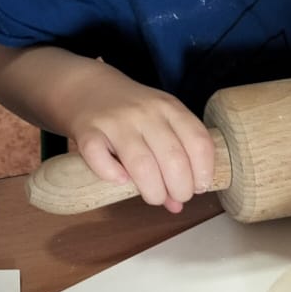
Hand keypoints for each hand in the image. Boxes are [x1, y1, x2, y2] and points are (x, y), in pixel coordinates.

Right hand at [66, 68, 215, 210]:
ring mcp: (115, 121)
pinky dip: (112, 175)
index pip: (198, 141)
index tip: (199, 188)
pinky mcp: (88, 130)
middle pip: (172, 158)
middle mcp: (145, 112)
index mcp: (169, 107)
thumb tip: (177, 204)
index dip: (203, 171)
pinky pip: (100, 158)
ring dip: (153, 190)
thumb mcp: (158, 122)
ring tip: (155, 197)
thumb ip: (172, 156)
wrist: (86, 86)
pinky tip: (121, 181)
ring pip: (141, 164)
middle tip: (176, 197)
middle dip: (180, 188)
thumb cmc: (129, 111)